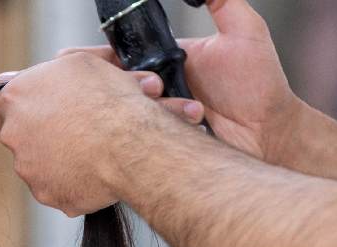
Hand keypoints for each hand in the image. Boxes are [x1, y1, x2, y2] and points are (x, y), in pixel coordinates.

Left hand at [0, 52, 189, 216]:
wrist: (132, 145)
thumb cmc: (110, 99)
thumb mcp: (80, 63)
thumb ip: (46, 71)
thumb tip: (12, 77)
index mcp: (16, 98)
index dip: (16, 110)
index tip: (34, 111)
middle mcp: (14, 135)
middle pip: (18, 137)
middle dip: (42, 133)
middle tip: (74, 128)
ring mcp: (28, 168)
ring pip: (38, 163)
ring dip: (59, 156)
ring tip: (93, 147)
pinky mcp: (46, 193)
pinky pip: (57, 186)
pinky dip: (74, 179)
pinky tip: (96, 168)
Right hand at [47, 0, 299, 165]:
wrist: (269, 134)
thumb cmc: (260, 86)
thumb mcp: (244, 32)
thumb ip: (223, 3)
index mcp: (167, 62)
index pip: (119, 56)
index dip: (91, 58)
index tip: (67, 59)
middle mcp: (156, 90)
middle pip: (108, 85)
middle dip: (90, 85)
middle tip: (75, 85)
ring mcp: (154, 118)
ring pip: (117, 111)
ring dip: (118, 106)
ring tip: (124, 102)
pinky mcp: (157, 143)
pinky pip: (132, 136)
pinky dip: (127, 132)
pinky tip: (120, 131)